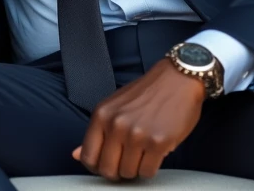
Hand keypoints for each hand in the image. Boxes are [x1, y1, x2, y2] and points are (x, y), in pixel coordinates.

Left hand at [72, 58, 204, 180]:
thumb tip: (76, 155)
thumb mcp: (115, 107)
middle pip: (107, 170)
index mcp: (102, 115)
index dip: (97, 167)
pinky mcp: (158, 142)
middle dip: (117, 171)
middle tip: (127, 162)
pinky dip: (150, 168)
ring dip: (136, 169)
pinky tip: (154, 154)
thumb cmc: (147, 93)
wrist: (178, 79)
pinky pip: (148, 172)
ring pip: (129, 173)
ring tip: (142, 153)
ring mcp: (137, 134)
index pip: (88, 157)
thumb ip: (97, 133)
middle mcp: (116, 125)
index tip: (107, 165)